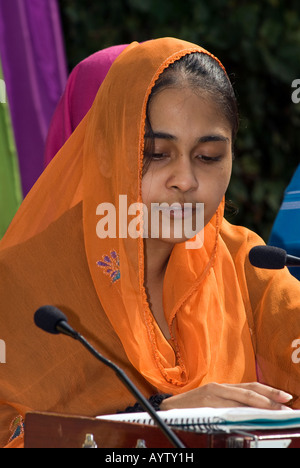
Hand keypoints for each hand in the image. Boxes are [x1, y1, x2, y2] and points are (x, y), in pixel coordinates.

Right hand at [160, 382, 293, 410]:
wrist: (167, 408)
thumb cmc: (192, 407)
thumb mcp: (212, 401)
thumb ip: (229, 403)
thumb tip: (253, 411)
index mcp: (222, 387)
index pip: (250, 387)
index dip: (268, 391)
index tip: (285, 398)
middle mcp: (219, 388)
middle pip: (249, 391)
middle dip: (269, 398)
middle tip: (286, 405)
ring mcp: (212, 396)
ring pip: (241, 399)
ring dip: (260, 405)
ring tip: (274, 411)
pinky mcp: (205, 404)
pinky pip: (227, 408)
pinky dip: (242, 411)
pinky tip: (251, 416)